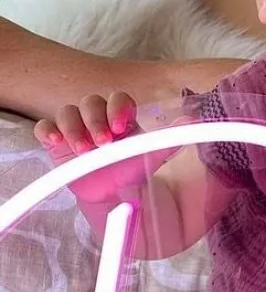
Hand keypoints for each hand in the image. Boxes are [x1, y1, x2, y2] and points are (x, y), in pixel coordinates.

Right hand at [34, 93, 183, 203]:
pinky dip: (48, 131)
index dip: (117, 107)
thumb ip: (170, 139)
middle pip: (90, 102)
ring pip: (67, 112)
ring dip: (74, 128)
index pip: (117, 99)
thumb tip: (194, 121)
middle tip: (104, 142)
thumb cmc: (131, 169)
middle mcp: (97, 117)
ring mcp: (75, 128)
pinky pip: (45, 127)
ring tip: (84, 149)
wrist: (112, 193)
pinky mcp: (57, 142)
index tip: (121, 126)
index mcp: (121, 116)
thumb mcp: (152, 155)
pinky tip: (56, 142)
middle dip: (95, 119)